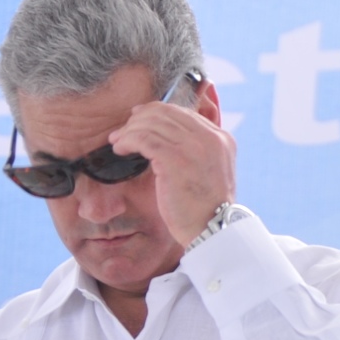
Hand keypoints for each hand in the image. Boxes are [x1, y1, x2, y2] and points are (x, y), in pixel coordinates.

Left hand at [108, 97, 236, 248]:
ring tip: (118, 142)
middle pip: (165, 112)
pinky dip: (127, 141)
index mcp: (221, 138)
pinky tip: (120, 150)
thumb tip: (162, 134)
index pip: (182, 112)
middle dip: (138, 119)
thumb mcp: (208, 169)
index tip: (137, 121)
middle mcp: (211, 137)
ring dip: (129, 131)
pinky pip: (143, 138)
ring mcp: (194, 147)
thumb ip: (195, 149)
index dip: (155, 113)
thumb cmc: (204, 205)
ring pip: (151, 123)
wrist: (212, 227)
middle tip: (123, 132)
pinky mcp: (175, 159)